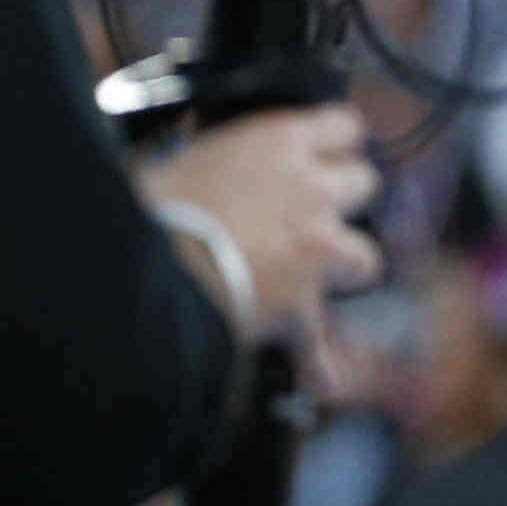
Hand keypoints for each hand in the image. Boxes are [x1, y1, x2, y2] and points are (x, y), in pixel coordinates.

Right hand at [141, 104, 380, 343]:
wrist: (139, 264)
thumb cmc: (146, 206)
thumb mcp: (181, 158)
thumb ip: (218, 160)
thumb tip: (211, 166)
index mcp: (280, 142)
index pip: (343, 126)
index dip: (337, 143)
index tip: (327, 153)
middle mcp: (311, 190)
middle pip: (366, 183)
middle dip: (343, 199)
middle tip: (311, 213)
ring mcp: (316, 248)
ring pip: (368, 256)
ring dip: (344, 267)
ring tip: (313, 277)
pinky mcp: (301, 304)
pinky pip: (319, 341)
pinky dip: (318, 362)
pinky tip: (323, 379)